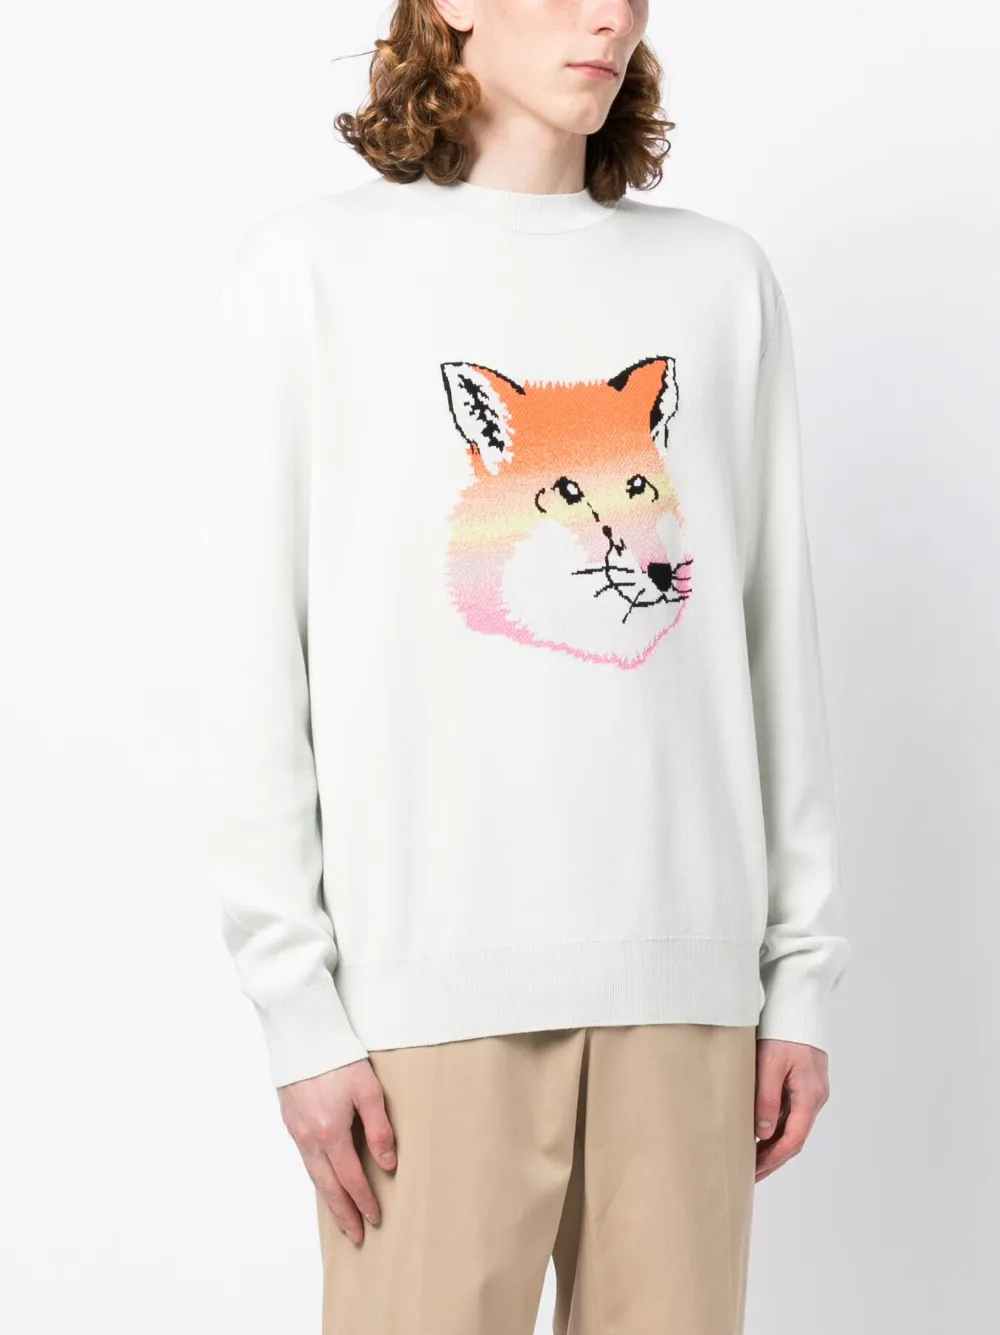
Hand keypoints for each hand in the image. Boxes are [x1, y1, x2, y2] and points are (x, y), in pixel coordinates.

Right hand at [277, 1058, 397, 1244]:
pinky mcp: (290, 1120)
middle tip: (355, 1235)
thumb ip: (379, 1129)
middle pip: (328, 1186)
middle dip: (343, 1213)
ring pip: (314, 1175)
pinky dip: (316, 1177)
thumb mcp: (367, 1089)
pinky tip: (323, 1180)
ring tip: (340, 1216)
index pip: (351, 1179)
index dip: (364, 1201)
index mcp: (330, 1133)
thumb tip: (388, 1165)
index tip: (374, 1218)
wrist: (301, 1033)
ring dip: (328, 1198)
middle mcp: (309, 1138)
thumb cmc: (338, 1057)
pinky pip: (305, 1159)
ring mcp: (296, 1130)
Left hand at [753, 1038, 828, 1182]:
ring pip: (792, 1125)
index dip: (773, 1160)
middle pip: (794, 1137)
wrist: (798, 1005)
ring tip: (751, 1158)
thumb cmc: (783, 1030)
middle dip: (773, 1158)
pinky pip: (791, 1111)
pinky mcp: (804, 1083)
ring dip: (774, 1144)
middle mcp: (815, 1097)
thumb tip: (761, 1133)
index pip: (793, 1139)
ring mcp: (811, 1090)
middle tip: (749, 1173)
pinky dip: (776, 1126)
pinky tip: (759, 1131)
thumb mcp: (770, 1063)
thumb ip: (767, 1098)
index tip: (754, 1172)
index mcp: (810, 1095)